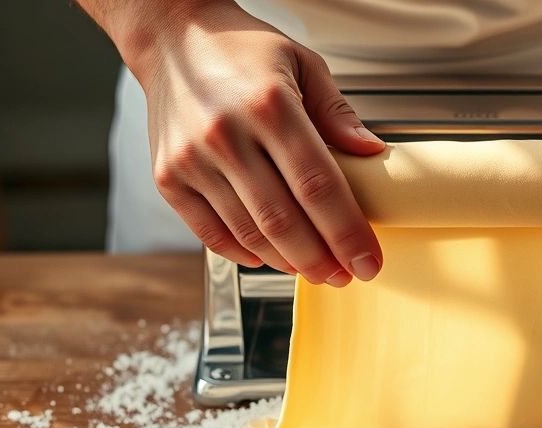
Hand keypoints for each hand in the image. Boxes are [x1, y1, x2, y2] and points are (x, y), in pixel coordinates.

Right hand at [126, 1, 383, 285]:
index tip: (368, 260)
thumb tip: (373, 153)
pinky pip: (210, 233)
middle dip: (321, 258)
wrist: (172, 38)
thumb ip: (337, 113)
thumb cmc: (242, 50)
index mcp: (269, 104)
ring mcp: (192, 159)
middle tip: (346, 275)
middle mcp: (226, 134)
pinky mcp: (168, 177)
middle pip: (284, 219)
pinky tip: (269, 257)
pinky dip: (243, 253)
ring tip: (316, 269)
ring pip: (249, 232)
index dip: (347, 231)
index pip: (318, 185)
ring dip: (288, 261)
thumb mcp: (302, 64)